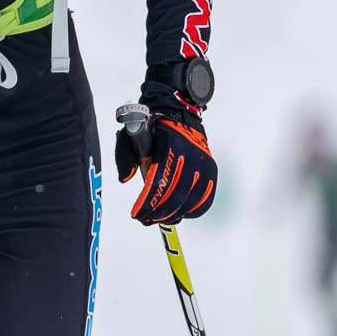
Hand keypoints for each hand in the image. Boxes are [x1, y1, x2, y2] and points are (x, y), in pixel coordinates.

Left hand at [116, 101, 216, 225]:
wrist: (180, 115)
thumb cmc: (153, 129)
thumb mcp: (131, 135)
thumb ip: (125, 156)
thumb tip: (126, 179)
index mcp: (171, 144)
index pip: (160, 180)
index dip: (148, 200)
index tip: (136, 213)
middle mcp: (191, 154)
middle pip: (176, 193)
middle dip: (158, 211)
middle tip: (145, 220)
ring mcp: (204, 163)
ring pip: (191, 199)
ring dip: (174, 214)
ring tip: (159, 219)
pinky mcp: (211, 170)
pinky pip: (205, 197)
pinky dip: (193, 210)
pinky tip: (180, 215)